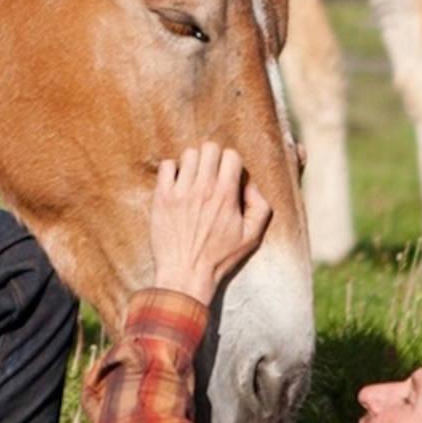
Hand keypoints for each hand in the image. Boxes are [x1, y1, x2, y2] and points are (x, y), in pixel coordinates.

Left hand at [147, 141, 271, 304]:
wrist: (185, 274)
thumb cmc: (219, 258)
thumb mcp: (251, 237)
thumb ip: (260, 207)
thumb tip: (250, 184)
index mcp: (226, 196)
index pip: (231, 155)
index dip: (232, 163)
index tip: (228, 177)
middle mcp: (204, 189)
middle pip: (210, 148)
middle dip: (214, 158)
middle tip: (211, 174)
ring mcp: (181, 192)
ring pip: (189, 154)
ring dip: (194, 163)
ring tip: (194, 179)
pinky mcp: (162, 197)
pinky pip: (167, 166)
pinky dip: (172, 170)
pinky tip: (177, 184)